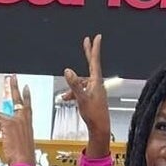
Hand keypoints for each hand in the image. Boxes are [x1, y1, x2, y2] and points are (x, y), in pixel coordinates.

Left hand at [0, 77, 34, 165]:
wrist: (24, 160)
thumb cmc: (24, 154)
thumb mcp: (24, 140)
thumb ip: (19, 131)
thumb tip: (12, 128)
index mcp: (28, 122)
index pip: (27, 104)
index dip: (26, 95)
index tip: (25, 87)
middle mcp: (23, 119)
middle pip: (18, 100)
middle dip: (15, 87)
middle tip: (13, 77)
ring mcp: (16, 120)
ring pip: (1, 116)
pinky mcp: (8, 124)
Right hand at [63, 35, 110, 155]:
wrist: (100, 128)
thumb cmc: (94, 115)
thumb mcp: (81, 98)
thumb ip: (74, 84)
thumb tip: (68, 71)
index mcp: (96, 82)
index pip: (94, 61)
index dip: (94, 48)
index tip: (96, 37)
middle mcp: (97, 84)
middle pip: (90, 66)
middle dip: (87, 54)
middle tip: (86, 41)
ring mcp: (95, 90)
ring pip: (81, 82)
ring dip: (72, 87)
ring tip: (65, 97)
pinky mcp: (92, 96)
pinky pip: (80, 90)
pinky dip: (73, 93)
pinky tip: (67, 99)